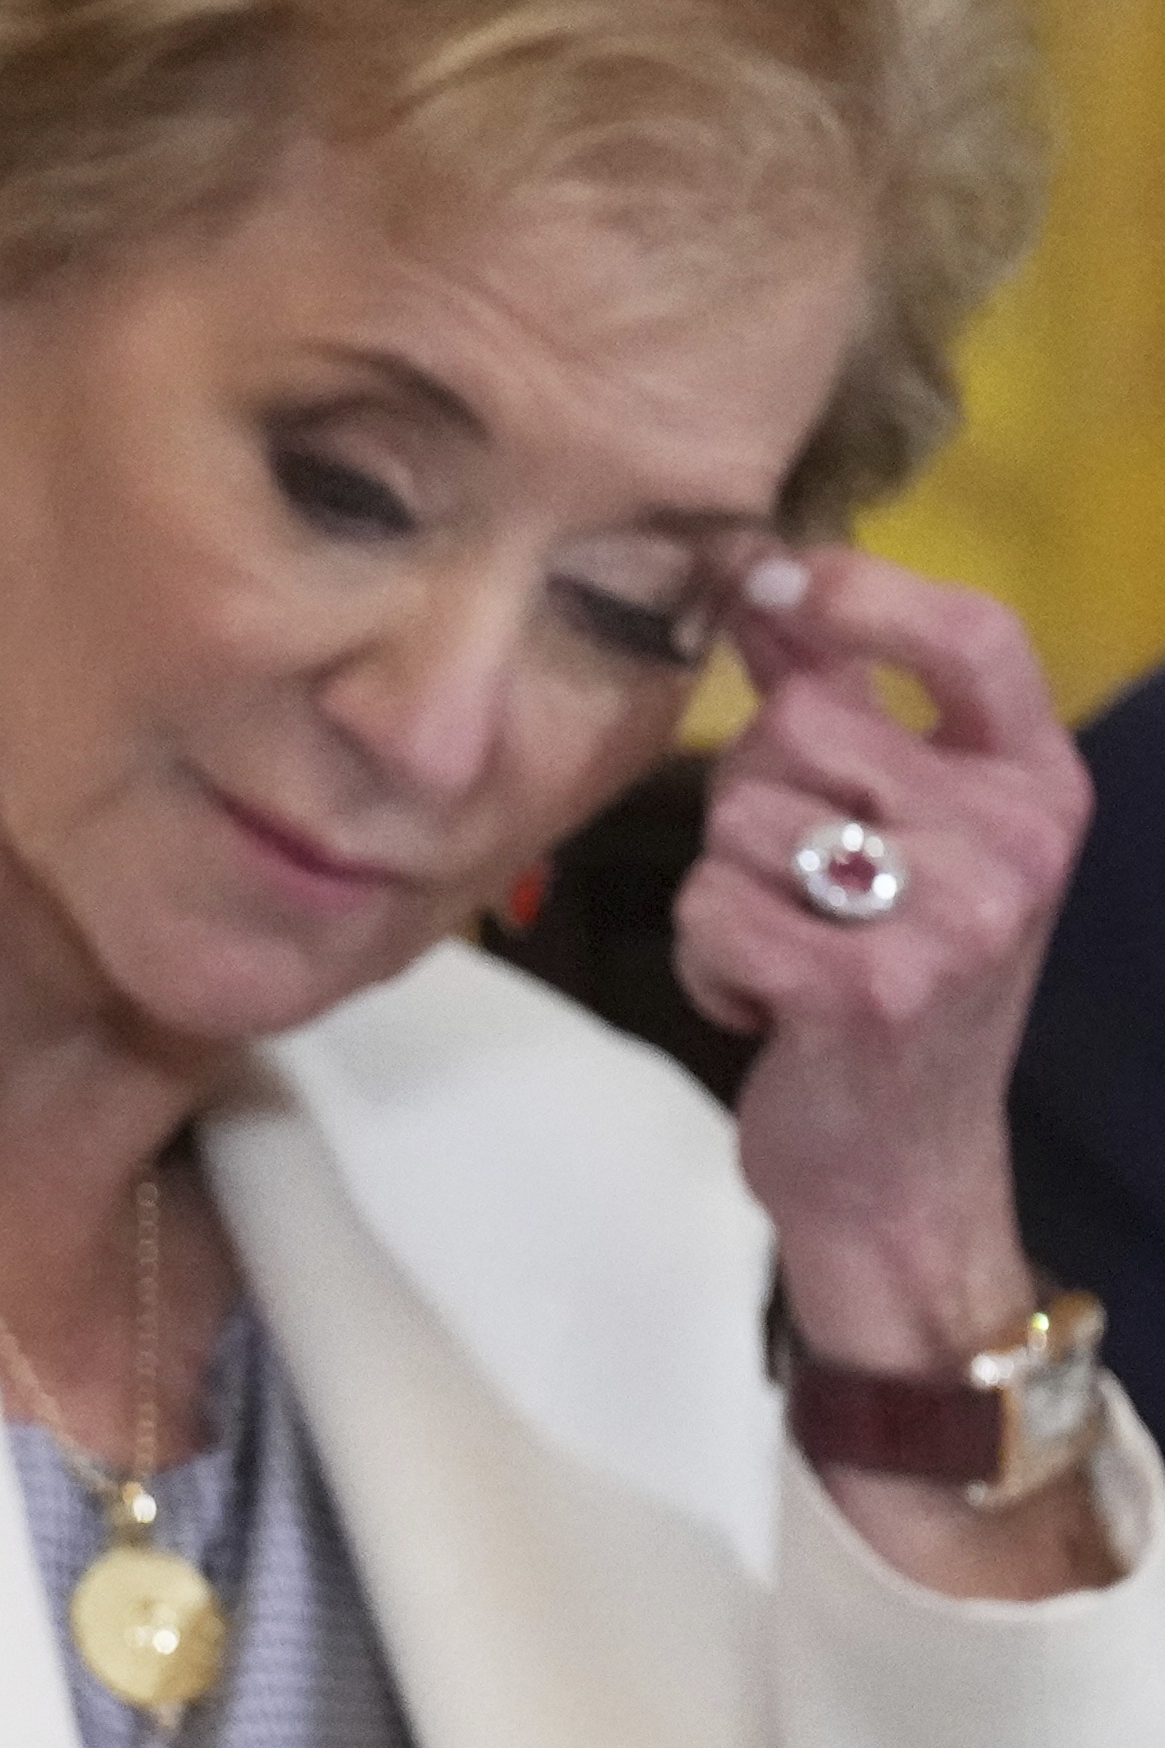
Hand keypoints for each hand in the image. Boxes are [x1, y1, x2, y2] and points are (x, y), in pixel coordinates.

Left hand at [672, 547, 1107, 1597]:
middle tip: (802, 883)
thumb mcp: (900, 831)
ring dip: (726, 886)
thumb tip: (761, 582)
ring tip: (791, 947)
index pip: (977, 637)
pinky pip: (709, 909)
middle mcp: (1017, 842)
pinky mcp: (865, 990)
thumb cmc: (888, 978)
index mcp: (1039, 785)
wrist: (902, 1167)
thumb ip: (840, 704)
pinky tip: (768, 1005)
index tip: (775, 580)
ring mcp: (951, 919)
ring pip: (738, 818)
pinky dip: (709, 960)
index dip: (866, 590)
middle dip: (754, 794)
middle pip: (798, 728)